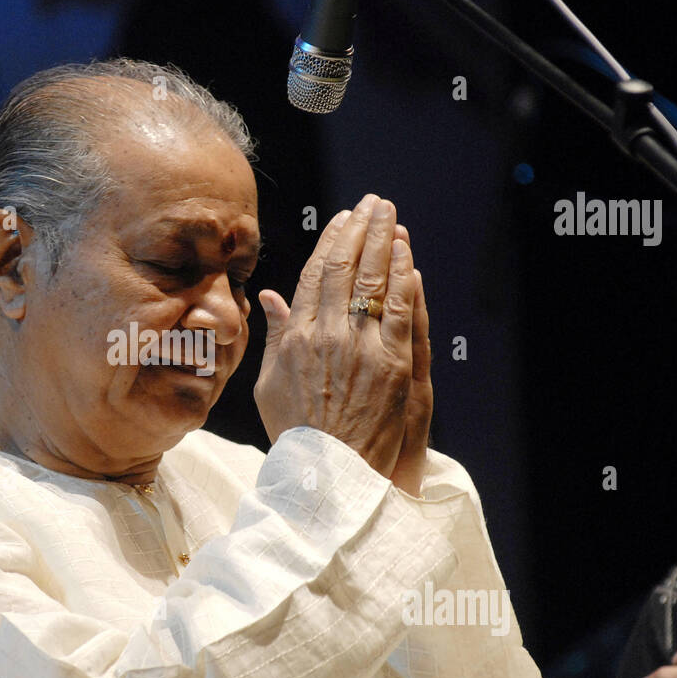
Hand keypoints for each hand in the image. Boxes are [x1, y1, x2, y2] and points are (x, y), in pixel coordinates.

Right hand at [255, 194, 429, 491]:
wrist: (329, 475)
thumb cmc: (297, 434)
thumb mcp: (270, 385)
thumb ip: (275, 336)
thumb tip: (270, 296)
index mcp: (297, 339)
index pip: (314, 276)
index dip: (329, 242)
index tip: (340, 219)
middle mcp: (329, 337)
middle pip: (346, 269)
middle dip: (360, 230)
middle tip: (372, 203)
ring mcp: (364, 349)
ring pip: (376, 282)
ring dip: (384, 242)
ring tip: (390, 215)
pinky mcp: (396, 365)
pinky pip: (403, 311)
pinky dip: (405, 279)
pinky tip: (406, 254)